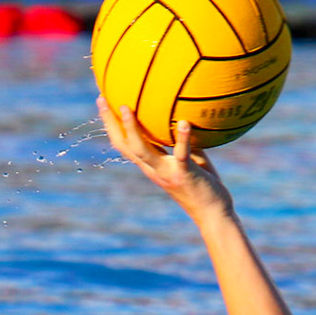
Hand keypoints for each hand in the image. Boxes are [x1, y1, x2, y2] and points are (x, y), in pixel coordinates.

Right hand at [99, 98, 233, 221]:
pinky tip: (184, 122)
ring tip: (126, 108)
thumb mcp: (193, 161)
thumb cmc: (205, 187)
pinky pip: (181, 154)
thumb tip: (186, 117)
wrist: (213, 215)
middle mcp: (153, 170)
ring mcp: (166, 173)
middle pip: (124, 145)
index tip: (105, 104)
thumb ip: (185, 143)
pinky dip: (182, 137)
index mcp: (152, 166)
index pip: (125, 145)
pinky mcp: (183, 174)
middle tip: (102, 100)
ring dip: (131, 129)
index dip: (112, 126)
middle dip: (110, 123)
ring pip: (141, 150)